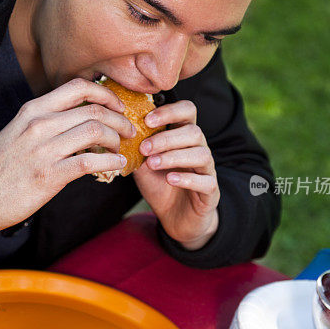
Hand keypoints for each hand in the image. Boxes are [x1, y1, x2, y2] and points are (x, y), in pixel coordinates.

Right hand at [0, 78, 134, 245]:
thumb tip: (79, 120)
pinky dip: (110, 162)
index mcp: (33, 110)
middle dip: (119, 120)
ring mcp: (44, 150)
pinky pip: (90, 162)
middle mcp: (39, 125)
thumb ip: (46, 122)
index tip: (118, 107)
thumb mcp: (18, 132)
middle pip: (94, 110)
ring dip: (116, 140)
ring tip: (121, 149)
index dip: (106, 94)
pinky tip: (116, 166)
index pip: (79, 88)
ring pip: (95, 132)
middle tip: (129, 130)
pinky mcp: (49, 176)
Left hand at [132, 99, 219, 249]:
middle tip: (143, 148)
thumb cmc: (160, 184)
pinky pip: (206, 181)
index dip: (170, 111)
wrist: (175, 216)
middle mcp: (199, 149)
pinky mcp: (211, 191)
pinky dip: (187, 178)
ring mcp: (207, 169)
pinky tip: (170, 179)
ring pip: (201, 154)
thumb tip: (118, 132)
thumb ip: (136, 148)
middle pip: (193, 132)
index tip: (146, 120)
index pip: (187, 111)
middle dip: (166, 138)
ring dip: (174, 156)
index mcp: (184, 136)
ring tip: (152, 164)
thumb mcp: (143, 163)